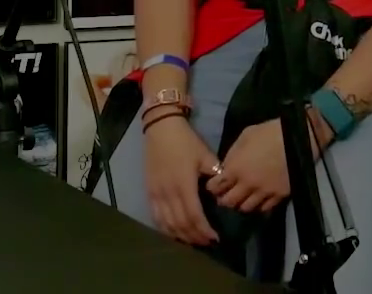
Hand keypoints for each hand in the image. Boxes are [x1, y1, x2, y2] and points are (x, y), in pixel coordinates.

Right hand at [143, 116, 222, 245]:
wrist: (161, 129)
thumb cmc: (186, 142)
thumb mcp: (205, 155)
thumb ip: (215, 175)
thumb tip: (222, 193)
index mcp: (184, 185)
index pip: (194, 216)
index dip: (204, 230)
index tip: (215, 237)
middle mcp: (168, 193)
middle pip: (181, 224)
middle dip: (194, 236)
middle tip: (206, 243)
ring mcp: (156, 194)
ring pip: (167, 224)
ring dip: (180, 236)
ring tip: (192, 241)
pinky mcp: (149, 192)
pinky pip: (156, 217)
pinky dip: (165, 229)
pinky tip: (174, 233)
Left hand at [208, 118, 316, 213]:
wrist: (299, 137)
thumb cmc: (270, 132)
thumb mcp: (246, 136)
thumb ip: (233, 154)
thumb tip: (227, 167)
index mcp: (236, 168)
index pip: (215, 187)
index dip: (212, 187)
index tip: (214, 185)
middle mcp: (247, 184)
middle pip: (228, 202)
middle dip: (224, 198)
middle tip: (226, 194)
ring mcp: (264, 192)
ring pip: (245, 208)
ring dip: (241, 203)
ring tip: (242, 197)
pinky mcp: (279, 196)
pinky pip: (264, 208)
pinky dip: (259, 205)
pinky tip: (259, 199)